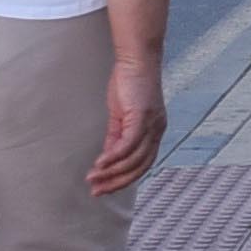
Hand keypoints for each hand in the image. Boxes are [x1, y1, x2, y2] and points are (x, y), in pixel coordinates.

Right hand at [88, 50, 163, 194]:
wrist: (137, 58)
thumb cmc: (129, 84)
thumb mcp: (121, 116)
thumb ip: (116, 137)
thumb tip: (108, 159)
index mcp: (155, 132)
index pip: (142, 165)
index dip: (123, 180)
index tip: (104, 189)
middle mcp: (157, 131)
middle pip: (139, 168)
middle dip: (117, 183)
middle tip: (97, 192)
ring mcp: (152, 125)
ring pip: (133, 159)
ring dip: (111, 173)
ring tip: (93, 180)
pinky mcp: (142, 117)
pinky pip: (128, 144)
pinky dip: (113, 157)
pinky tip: (99, 164)